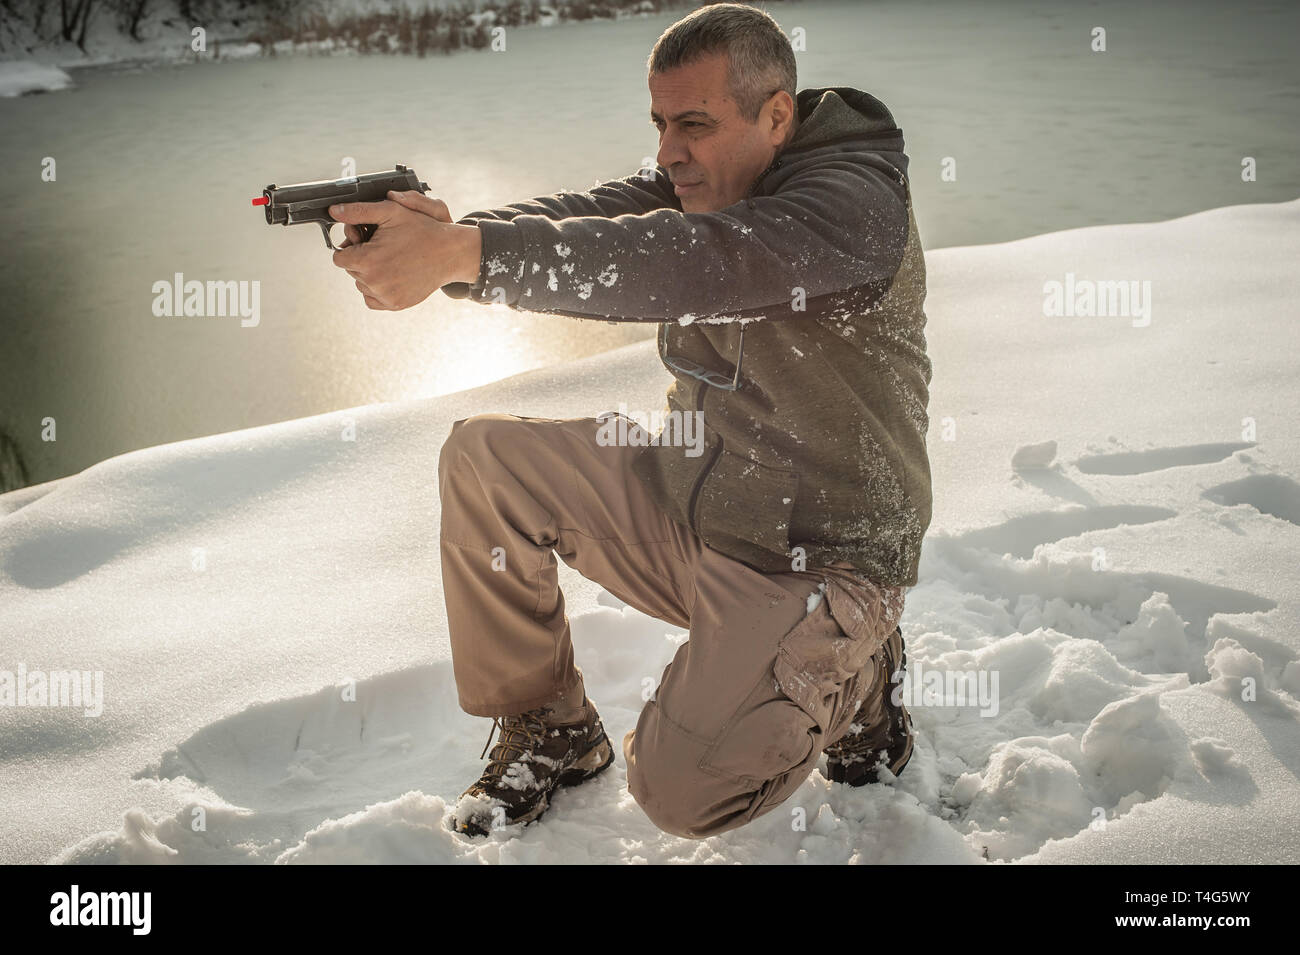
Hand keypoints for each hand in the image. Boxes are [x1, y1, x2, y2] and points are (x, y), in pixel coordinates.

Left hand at [330, 190, 481, 310]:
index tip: (366, 241)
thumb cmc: (421, 230)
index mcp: (367, 259)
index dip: (352, 247)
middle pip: (350, 271)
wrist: (449, 253)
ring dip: (369, 275)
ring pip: (361, 285)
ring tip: (389, 261)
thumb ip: (358, 211)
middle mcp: (374, 282)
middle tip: (383, 248)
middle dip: (361, 259)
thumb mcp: (390, 212)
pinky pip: (371, 300)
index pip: (339, 257)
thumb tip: (334, 211)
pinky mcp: (395, 305)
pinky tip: (390, 276)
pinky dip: (376, 290)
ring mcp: (385, 296)